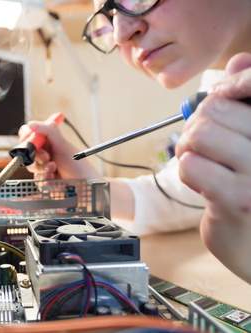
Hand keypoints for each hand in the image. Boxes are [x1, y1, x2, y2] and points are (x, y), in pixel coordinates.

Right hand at [18, 119, 101, 180]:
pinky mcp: (43, 181)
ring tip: (54, 168)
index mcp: (48, 143)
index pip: (30, 136)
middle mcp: (44, 154)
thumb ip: (48, 131)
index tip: (33, 142)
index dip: (28, 138)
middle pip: (27, 153)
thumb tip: (31, 124)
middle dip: (37, 156)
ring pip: (30, 167)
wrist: (84, 185)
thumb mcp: (63, 145)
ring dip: (42, 168)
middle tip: (47, 157)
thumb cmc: (78, 165)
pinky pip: (36, 179)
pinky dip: (44, 179)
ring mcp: (43, 168)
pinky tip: (53, 178)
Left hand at [175, 52, 250, 282]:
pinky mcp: (238, 201)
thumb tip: (239, 61)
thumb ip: (250, 100)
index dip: (227, 89)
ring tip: (201, 161)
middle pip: (215, 109)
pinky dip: (187, 171)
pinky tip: (201, 183)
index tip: (221, 100)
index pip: (249, 85)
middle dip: (198, 123)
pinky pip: (190, 166)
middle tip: (203, 143)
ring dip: (189, 147)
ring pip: (200, 134)